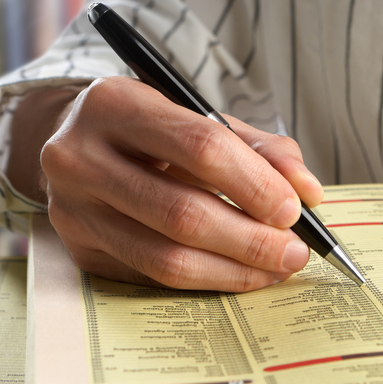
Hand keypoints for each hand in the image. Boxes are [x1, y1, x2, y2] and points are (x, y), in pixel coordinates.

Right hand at [38, 76, 322, 291]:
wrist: (78, 144)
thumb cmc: (153, 131)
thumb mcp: (203, 120)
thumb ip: (261, 150)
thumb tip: (309, 193)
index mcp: (117, 104)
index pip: (201, 148)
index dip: (255, 184)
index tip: (294, 210)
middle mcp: (80, 156)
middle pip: (183, 213)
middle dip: (252, 239)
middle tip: (293, 252)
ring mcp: (73, 208)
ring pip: (167, 257)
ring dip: (235, 269)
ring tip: (276, 267)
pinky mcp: (79, 248)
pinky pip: (154, 276)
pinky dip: (208, 279)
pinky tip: (239, 273)